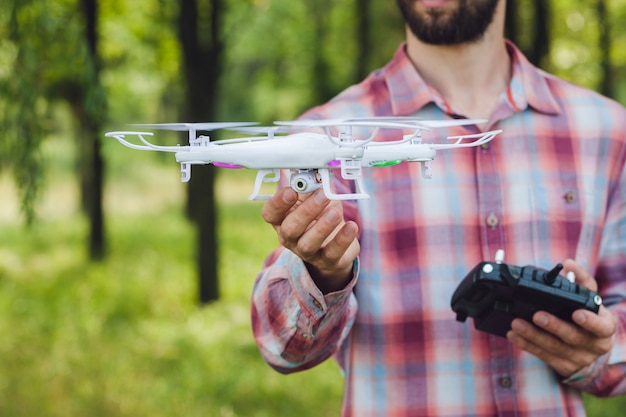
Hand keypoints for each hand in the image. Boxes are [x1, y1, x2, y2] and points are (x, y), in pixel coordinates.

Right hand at [261, 187, 359, 292]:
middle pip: (290, 228)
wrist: (336, 241)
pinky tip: (351, 226)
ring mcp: (307, 252)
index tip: (291, 191)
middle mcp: (290, 237)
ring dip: (322, 226)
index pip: (270, 213)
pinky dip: (343, 239)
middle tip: (323, 195)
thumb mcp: (313, 197)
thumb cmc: (321, 214)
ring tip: (335, 212)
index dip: (278, 203)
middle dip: (306, 211)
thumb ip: (309, 184)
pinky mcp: (327, 260)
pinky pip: (333, 253)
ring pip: (308, 243)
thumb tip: (309, 167)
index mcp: (282, 219)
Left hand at [507, 259, 616, 376]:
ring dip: (533, 336)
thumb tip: (569, 264)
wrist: (591, 345)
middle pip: (572, 337)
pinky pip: (543, 356)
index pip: (602, 326)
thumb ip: (581, 279)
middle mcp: (594, 345)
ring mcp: (579, 358)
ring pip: (554, 348)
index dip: (590, 321)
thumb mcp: (589, 298)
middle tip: (537, 315)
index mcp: (604, 328)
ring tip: (516, 323)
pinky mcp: (564, 366)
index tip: (576, 313)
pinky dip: (527, 345)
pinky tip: (514, 335)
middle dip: (553, 326)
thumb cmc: (589, 316)